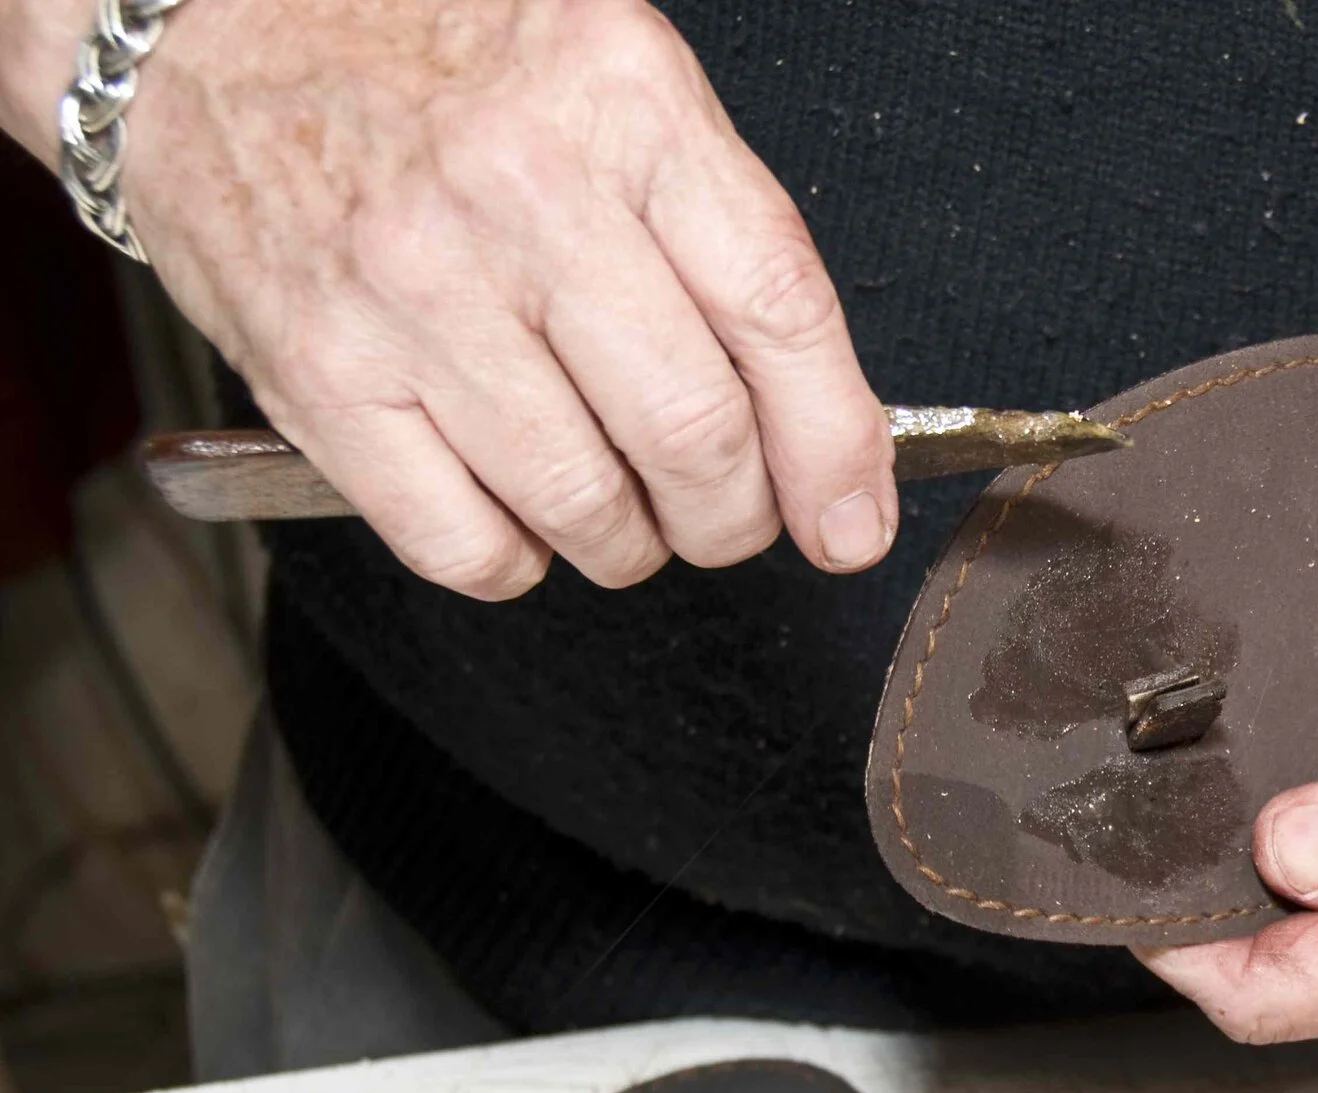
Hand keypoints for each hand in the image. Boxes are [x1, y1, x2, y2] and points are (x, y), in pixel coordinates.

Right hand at [39, 0, 894, 596]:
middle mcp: (518, 192)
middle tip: (725, 514)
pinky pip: (463, 544)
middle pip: (694, 432)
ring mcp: (410, 288)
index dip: (834, 448)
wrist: (212, 16)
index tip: (850, 524)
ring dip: (631, 542)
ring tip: (623, 507)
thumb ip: (726, 233)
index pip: (777, 310)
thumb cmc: (445, 56)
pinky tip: (518, 510)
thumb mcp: (618, 79)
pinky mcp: (318, 371)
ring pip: (588, 507)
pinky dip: (517, 559)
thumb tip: (833, 436)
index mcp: (622, 104)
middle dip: (735, 515)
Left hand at [1139, 653, 1317, 1045]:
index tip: (1114, 853)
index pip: (1264, 995)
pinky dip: (1299, 863)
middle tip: (1142, 789)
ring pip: (1301, 941)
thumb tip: (1283, 853)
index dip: (1168, 936)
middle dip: (1192, 899)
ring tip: (1204, 779)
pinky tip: (1288, 799)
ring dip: (1244, 878)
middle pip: (1264, 974)